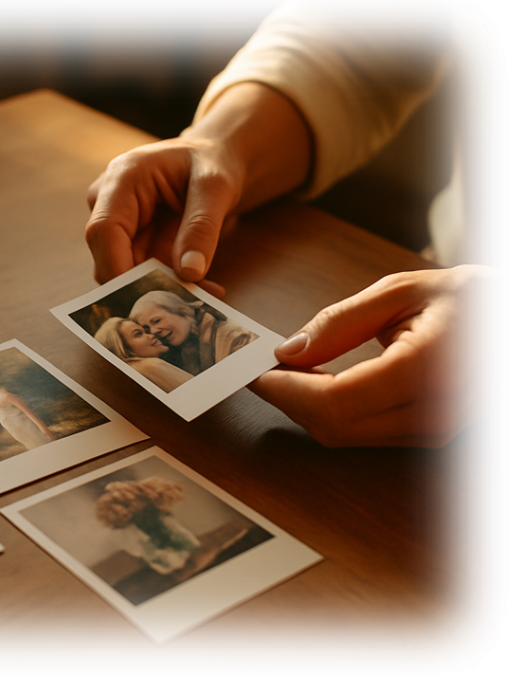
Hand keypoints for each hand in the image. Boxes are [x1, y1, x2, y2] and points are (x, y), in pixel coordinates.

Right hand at [85, 136, 241, 284]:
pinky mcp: (132, 244)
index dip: (117, 269)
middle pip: (110, 258)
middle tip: (190, 302)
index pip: (103, 231)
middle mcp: (110, 202)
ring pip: (127, 273)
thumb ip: (201, 227)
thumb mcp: (216, 187)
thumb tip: (189, 272)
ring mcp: (119, 225)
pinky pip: (144, 274)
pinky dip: (172, 284)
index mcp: (122, 179)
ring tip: (207, 294)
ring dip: (164, 288)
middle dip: (146, 285)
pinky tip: (204, 287)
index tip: (144, 299)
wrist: (214, 160)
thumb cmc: (212, 162)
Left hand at [250, 265, 504, 447]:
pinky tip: (316, 385)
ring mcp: (433, 431)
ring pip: (343, 437)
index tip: (255, 370)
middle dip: (287, 400)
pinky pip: (362, 434)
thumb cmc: (472, 299)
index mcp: (426, 369)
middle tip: (260, 369)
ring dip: (305, 409)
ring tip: (284, 374)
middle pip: (332, 427)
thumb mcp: (400, 290)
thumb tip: (288, 351)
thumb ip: (339, 321)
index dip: (285, 390)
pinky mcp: (429, 436)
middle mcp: (430, 411)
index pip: (334, 401)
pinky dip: (329, 414)